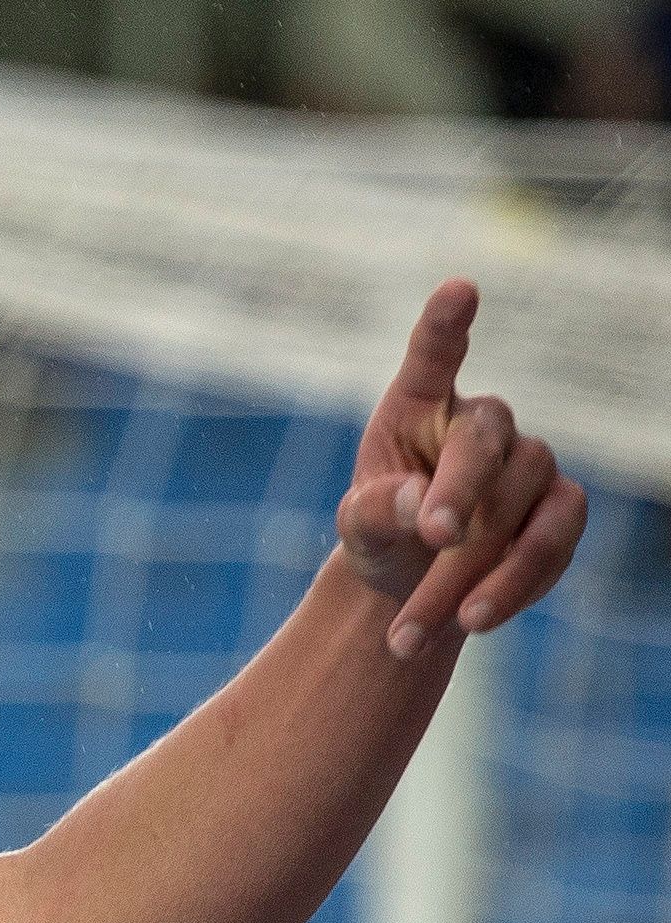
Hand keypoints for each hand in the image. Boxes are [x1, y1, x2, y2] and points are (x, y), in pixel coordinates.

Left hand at [337, 280, 585, 659]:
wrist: (415, 581)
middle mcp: (484, 423)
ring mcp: (531, 463)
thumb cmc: (384, 531)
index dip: (445, 324)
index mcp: (420, 405)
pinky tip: (473, 622)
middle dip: (459, 499)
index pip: (433, 356)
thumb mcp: (361, 524)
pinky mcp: (561, 509)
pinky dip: (513, 586)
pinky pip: (552, 543)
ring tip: (412, 632)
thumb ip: (380, 509)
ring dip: (471, 572)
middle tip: (432, 541)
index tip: (457, 290)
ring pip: (519, 506)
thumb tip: (430, 510)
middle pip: (485, 448)